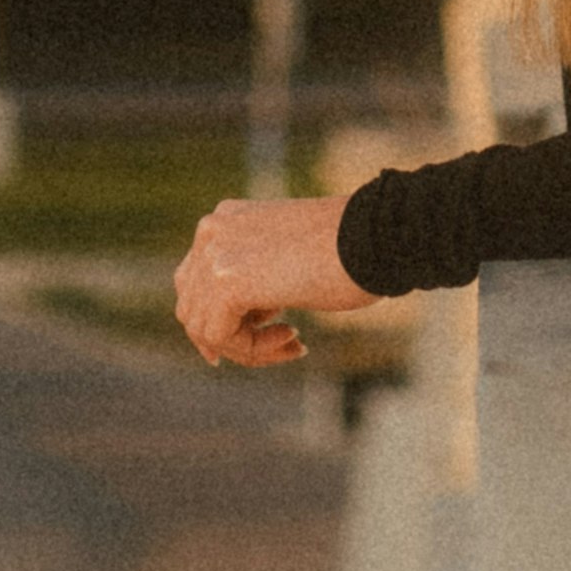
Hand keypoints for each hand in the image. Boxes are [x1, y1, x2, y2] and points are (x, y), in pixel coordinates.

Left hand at [174, 193, 366, 366]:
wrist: (376, 235)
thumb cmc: (351, 250)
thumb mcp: (287, 258)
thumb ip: (255, 278)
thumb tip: (235, 325)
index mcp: (226, 219)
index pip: (198, 283)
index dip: (226, 321)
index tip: (275, 332)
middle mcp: (212, 230)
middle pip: (193, 307)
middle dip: (235, 338)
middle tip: (285, 344)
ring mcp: (215, 253)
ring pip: (204, 328)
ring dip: (249, 348)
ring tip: (293, 342)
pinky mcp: (227, 281)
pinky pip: (220, 337)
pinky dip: (253, 351)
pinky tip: (294, 338)